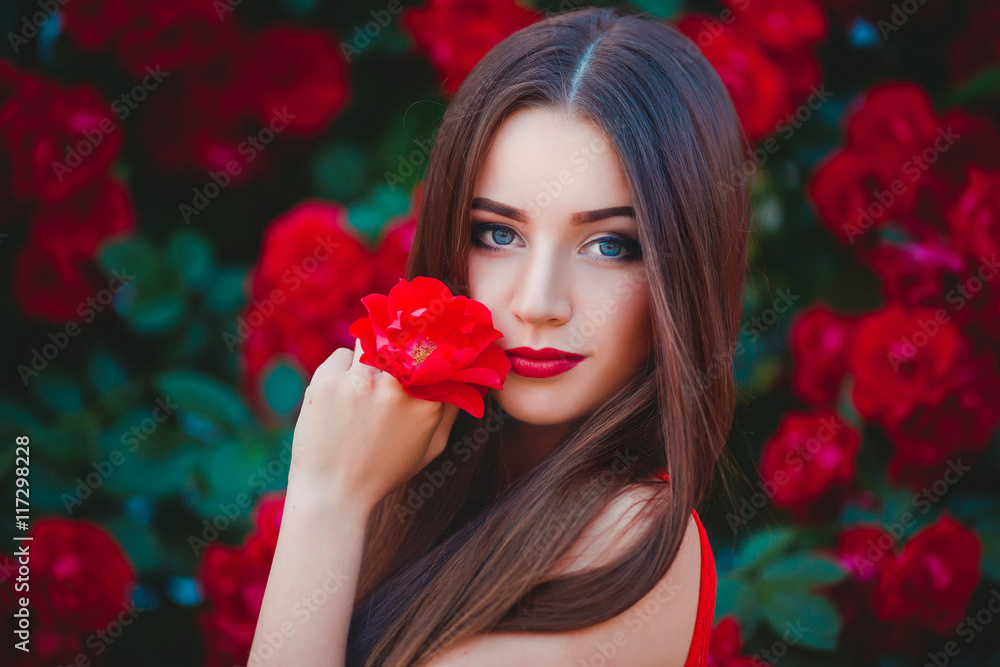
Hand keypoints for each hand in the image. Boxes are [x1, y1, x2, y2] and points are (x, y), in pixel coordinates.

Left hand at [287, 338, 460, 513]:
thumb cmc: (384, 472)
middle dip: (401, 342)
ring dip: (370, 354)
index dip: (432, 343)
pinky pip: (341, 355)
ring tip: (364, 382)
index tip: (430, 340)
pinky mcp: (326, 380)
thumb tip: (463, 375)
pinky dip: (342, 370)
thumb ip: (451, 410)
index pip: (438, 352)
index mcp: (426, 403)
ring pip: (371, 340)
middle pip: (405, 337)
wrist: (332, 494)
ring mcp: (359, 381)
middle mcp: (395, 386)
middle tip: (396, 351)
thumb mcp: (431, 448)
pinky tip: (341, 396)